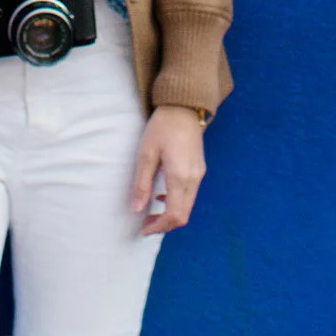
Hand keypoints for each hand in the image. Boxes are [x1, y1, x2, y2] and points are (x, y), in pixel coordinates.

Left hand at [130, 105, 207, 235]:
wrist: (184, 107)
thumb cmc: (162, 127)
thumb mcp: (146, 153)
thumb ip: (142, 183)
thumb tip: (136, 209)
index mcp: (180, 176)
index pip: (174, 215)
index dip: (159, 227)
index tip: (143, 229)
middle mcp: (193, 179)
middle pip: (183, 215)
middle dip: (164, 224)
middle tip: (146, 223)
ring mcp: (199, 174)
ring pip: (187, 206)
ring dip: (170, 214)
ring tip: (151, 211)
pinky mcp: (199, 169)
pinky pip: (190, 194)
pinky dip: (176, 202)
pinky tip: (162, 194)